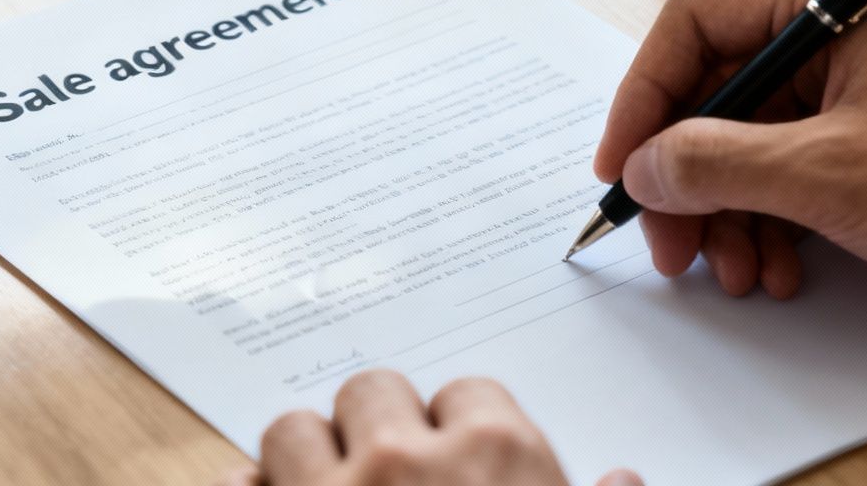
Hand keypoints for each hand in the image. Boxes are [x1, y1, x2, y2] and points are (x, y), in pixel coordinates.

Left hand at [222, 371, 639, 485]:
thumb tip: (624, 479)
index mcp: (502, 463)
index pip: (469, 394)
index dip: (459, 431)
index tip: (460, 463)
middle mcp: (410, 465)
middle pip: (373, 390)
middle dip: (375, 428)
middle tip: (389, 476)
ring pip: (293, 430)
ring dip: (305, 461)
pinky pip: (243, 484)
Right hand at [593, 0, 866, 337]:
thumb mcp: (826, 174)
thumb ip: (714, 162)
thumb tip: (645, 166)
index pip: (696, 22)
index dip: (645, 98)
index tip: (621, 165)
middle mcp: (849, 24)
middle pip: (721, 89)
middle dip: (689, 175)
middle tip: (670, 241)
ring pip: (753, 137)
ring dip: (730, 210)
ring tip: (734, 270)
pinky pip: (796, 165)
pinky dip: (774, 218)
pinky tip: (776, 268)